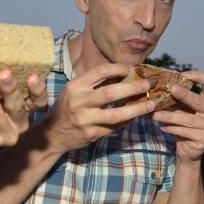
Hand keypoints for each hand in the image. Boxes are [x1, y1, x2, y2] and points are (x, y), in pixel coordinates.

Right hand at [39, 63, 154, 153]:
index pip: (100, 71)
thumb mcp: (75, 90)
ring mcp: (86, 120)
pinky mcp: (92, 134)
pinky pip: (115, 127)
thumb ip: (94, 83)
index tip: (133, 69)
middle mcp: (79, 102)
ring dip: (136, 109)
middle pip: (111, 93)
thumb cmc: (67, 106)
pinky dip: (127, 121)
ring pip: (116, 114)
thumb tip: (124, 74)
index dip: (119, 68)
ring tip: (150, 104)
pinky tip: (136, 116)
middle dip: (132, 88)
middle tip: (147, 85)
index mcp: (75, 86)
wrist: (52, 134)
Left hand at [152, 71, 203, 162]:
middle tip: (171, 89)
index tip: (182, 75)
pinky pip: (187, 132)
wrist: (188, 150)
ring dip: (171, 116)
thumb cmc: (184, 125)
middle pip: (199, 101)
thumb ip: (176, 98)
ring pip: (189, 119)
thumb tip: (158, 86)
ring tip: (156, 114)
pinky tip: (162, 127)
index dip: (198, 76)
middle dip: (184, 94)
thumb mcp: (180, 109)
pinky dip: (173, 129)